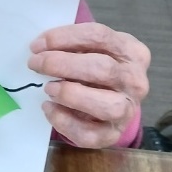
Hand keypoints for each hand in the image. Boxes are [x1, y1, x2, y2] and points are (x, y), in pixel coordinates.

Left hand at [27, 23, 149, 148]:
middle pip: (103, 69)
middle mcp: (135, 81)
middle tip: (35, 63)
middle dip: (62, 64)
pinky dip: (66, 122)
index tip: (37, 45)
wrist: (111, 98)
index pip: (100, 36)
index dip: (65, 38)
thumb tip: (40, 48)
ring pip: (107, 106)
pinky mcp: (113, 134)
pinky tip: (49, 108)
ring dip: (71, 95)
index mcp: (131, 51)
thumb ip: (72, 44)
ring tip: (48, 88)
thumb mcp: (91, 47)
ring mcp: (128, 110)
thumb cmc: (95, 65)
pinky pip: (91, 134)